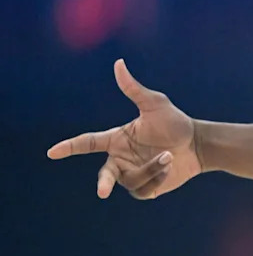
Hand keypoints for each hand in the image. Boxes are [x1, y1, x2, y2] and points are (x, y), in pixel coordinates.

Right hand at [47, 59, 202, 199]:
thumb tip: (118, 63)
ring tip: (169, 156)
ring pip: (131, 180)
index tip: (52, 153)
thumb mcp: (155, 104)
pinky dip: (157, 177)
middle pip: (105, 174)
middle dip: (104, 182)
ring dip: (151, 168)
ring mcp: (134, 174)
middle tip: (102, 191)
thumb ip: (134, 89)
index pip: (88, 143)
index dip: (70, 147)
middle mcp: (121, 158)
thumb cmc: (176, 123)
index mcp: (117, 139)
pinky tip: (170, 167)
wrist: (198, 145)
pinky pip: (144, 189)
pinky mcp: (148, 188)